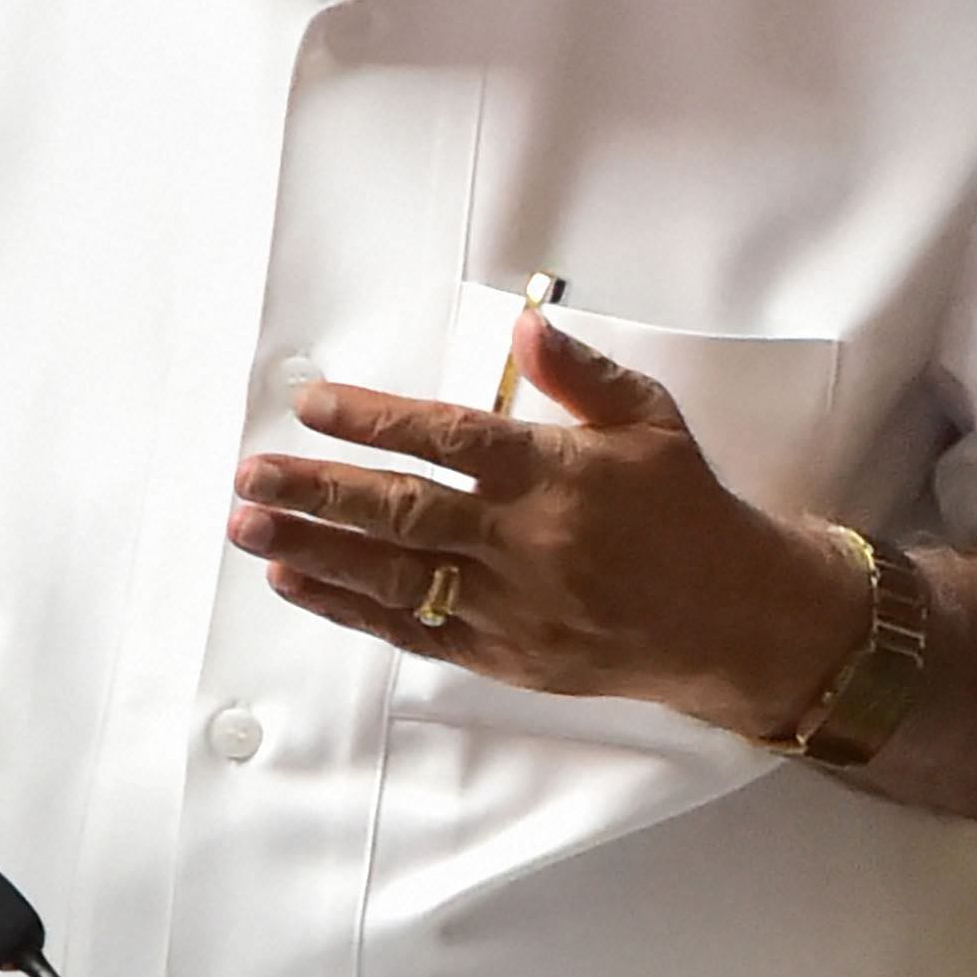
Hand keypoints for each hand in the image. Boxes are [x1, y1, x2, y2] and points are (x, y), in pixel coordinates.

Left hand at [228, 310, 866, 738]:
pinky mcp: (500, 655)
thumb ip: (579, 372)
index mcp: (554, 473)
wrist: (728, 618)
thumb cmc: (684, 508)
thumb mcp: (647, 419)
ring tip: (248, 528)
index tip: (311, 405)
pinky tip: (297, 582)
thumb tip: (525, 321)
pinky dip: (349, 607)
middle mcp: (523, 542)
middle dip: (318, 491)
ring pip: (393, 575)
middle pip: (403, 511)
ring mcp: (508, 605)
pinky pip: (411, 630)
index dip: (375, 420)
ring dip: (314, 550)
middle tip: (250, 475)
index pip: (448, 440)